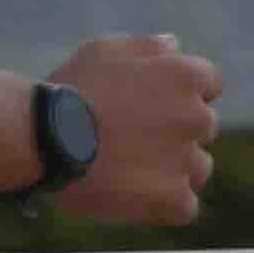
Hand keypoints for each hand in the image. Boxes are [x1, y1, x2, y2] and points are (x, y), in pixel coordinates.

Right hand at [52, 30, 220, 226]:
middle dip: (177, 131)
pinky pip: (185, 206)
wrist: (43, 138)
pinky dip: (165, 205)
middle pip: (204, 127)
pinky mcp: (172, 199)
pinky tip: (135, 197)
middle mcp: (196, 117)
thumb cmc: (70, 89)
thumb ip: (147, 46)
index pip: (210, 84)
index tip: (155, 104)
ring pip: (198, 168)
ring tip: (130, 170)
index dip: (182, 94)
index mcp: (185, 76)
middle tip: (134, 139)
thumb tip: (175, 46)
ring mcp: (186, 160)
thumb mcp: (104, 50)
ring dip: (174, 169)